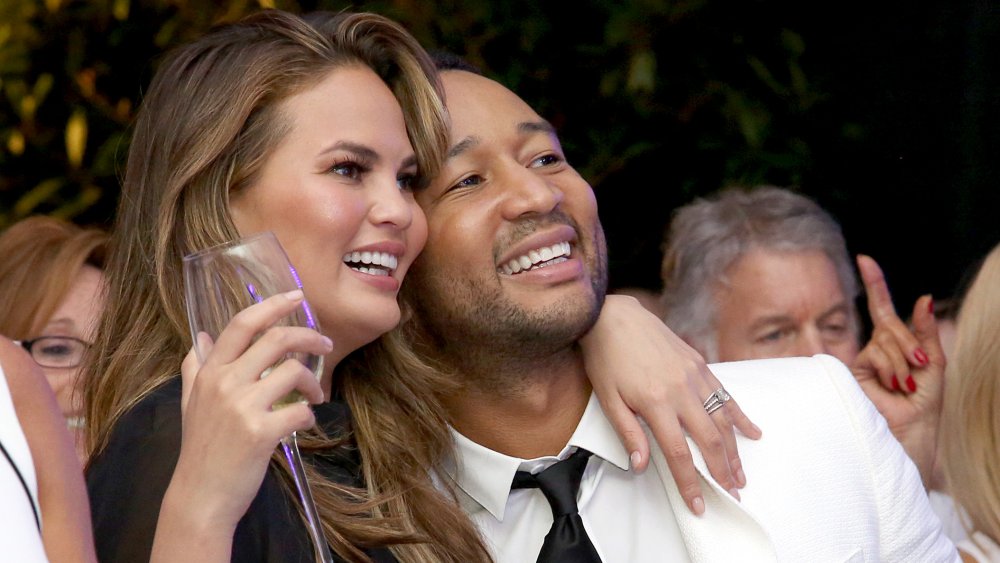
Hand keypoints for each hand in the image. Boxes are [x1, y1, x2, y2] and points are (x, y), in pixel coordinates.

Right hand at [166, 290, 329, 535]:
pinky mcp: (260, 432)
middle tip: (325, 346)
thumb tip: (201, 336)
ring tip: (314, 396)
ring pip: (293, 372)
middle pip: (276, 339)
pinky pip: (299, 411)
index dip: (272, 305)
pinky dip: (308, 415)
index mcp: (210, 372)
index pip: (241, 324)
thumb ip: (196, 368)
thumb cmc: (200, 450)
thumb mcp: (191, 403)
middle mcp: (224, 383)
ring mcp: (242, 407)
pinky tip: (303, 423)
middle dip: (309, 338)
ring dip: (313, 382)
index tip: (296, 296)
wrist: (200, 497)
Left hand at [580, 295, 761, 514]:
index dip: (690, 482)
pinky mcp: (699, 364)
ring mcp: (694, 375)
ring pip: (722, 420)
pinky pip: (724, 394)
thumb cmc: (606, 359)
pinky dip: (739, 416)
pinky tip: (753, 433)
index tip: (699, 504)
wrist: (613, 318)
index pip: (678, 453)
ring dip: (735, 450)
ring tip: (741, 474)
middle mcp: (680, 390)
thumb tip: (641, 466)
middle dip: (722, 472)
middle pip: (709, 440)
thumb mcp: (608, 399)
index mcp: (655, 403)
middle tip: (732, 495)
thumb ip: (628, 433)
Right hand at [851, 255, 942, 486]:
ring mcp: (864, 358)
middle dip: (909, 343)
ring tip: (904, 385)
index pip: (881, 308)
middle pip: (889, 324)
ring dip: (902, 362)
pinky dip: (890, 368)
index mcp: (896, 344)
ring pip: (883, 339)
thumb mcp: (934, 363)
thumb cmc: (924, 404)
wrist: (911, 431)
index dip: (874, 283)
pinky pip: (875, 353)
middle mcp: (877, 348)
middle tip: (919, 369)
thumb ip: (924, 331)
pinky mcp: (854, 369)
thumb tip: (923, 297)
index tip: (865, 259)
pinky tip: (892, 386)